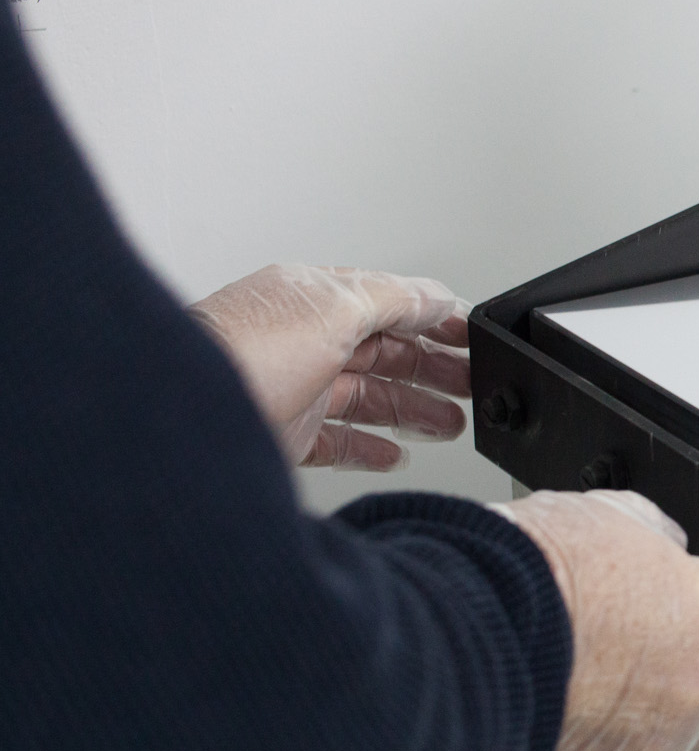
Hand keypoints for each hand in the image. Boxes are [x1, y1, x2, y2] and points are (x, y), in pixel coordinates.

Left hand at [189, 265, 470, 470]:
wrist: (170, 427)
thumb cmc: (236, 358)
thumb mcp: (330, 310)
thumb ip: (391, 299)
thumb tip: (436, 297)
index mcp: (312, 299)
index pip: (388, 302)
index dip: (436, 319)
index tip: (475, 337)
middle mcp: (300, 342)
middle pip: (383, 352)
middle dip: (433, 368)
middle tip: (473, 385)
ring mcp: (292, 390)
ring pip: (367, 397)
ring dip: (413, 409)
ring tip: (450, 423)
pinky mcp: (282, 436)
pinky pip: (337, 441)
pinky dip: (370, 448)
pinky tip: (393, 453)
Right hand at [491, 490, 698, 750]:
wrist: (460, 653)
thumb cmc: (523, 583)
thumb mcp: (601, 514)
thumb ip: (652, 530)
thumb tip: (662, 542)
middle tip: (689, 626)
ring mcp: (666, 736)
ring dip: (687, 696)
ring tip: (637, 675)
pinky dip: (635, 740)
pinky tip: (601, 715)